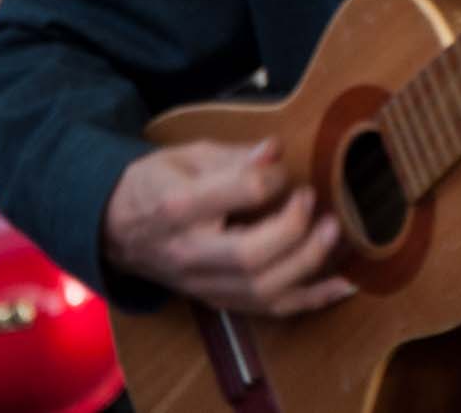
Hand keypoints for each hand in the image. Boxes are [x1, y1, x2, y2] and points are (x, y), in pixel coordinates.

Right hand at [100, 139, 357, 315]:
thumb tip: (276, 152)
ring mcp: (203, 283)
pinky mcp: (218, 300)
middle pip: (251, 255)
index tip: (280, 169)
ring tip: (334, 232)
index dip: (271, 178)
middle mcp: (190, 252)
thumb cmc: (156, 184)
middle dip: (295, 228)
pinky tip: (343, 284)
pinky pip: (270, 308)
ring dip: (309, 263)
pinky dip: (312, 299)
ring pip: (263, 289)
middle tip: (313, 199)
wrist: (117, 229)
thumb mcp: (187, 156)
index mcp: (178, 207)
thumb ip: (234, 157)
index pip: (237, 194)